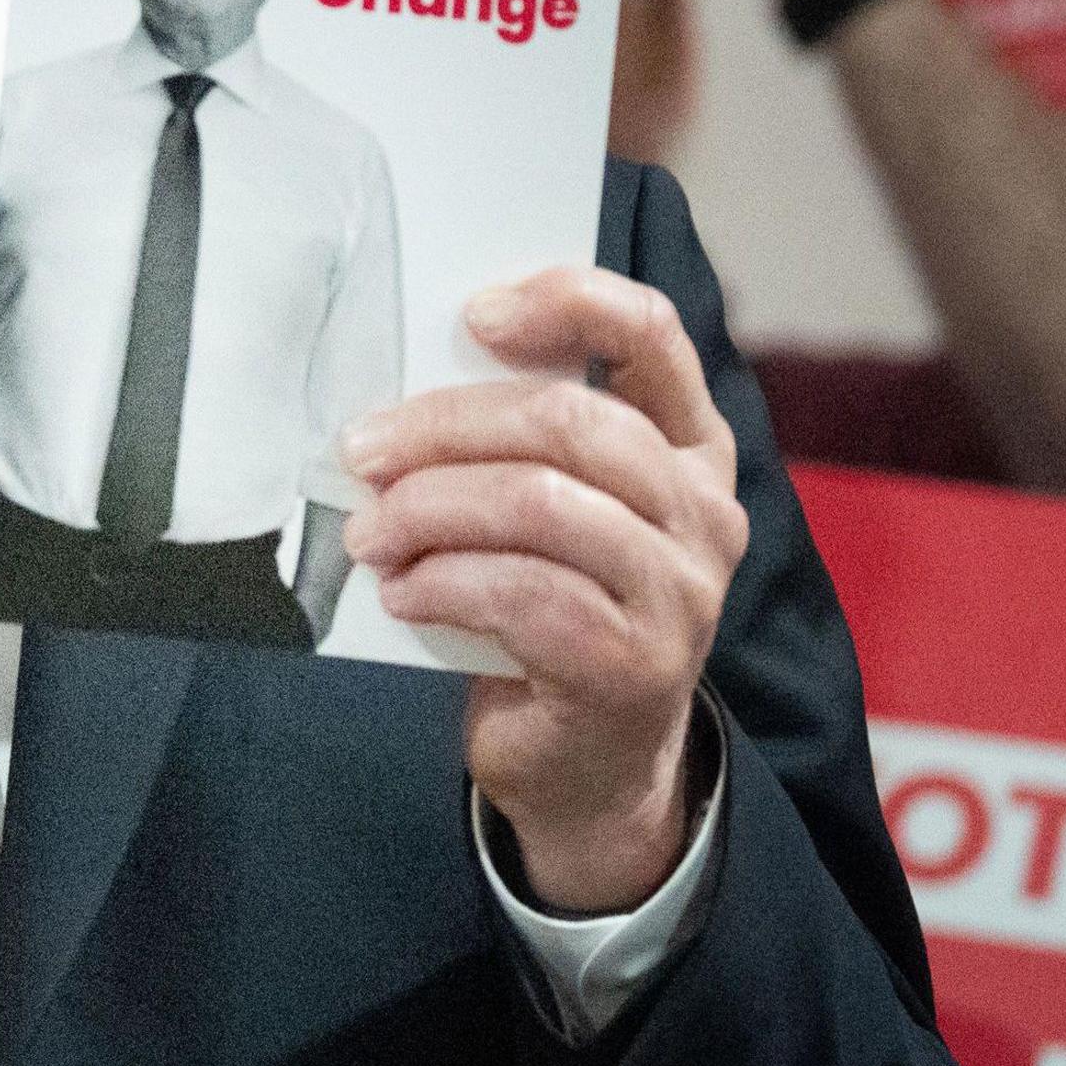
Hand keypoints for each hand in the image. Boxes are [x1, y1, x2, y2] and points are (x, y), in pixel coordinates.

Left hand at [340, 268, 747, 912]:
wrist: (589, 764)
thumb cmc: (554, 611)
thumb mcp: (551, 513)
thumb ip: (516, 448)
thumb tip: (401, 400)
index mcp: (688, 449)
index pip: (653, 334)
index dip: (566, 301)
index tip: (473, 314)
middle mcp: (702, 512)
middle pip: (567, 421)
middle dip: (443, 426)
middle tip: (362, 450)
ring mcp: (680, 591)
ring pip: (537, 504)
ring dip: (428, 511)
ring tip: (371, 533)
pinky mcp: (636, 665)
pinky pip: (520, 594)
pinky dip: (442, 583)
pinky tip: (404, 592)